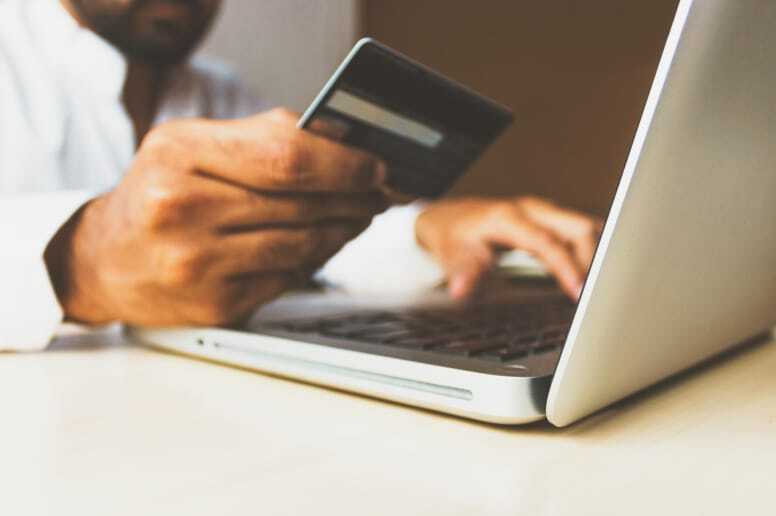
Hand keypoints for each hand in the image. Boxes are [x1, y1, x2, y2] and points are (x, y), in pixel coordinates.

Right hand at [45, 108, 387, 325]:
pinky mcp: (215, 304)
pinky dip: (316, 259)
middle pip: (302, 203)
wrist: (103, 260)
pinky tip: (324, 244)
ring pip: (303, 245)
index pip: (286, 156)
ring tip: (359, 216)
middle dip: (355, 197)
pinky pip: (288, 277)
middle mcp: (182, 208)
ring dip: (343, 230)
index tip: (376, 166)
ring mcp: (197, 263)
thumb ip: (262, 138)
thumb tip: (343, 142)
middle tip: (379, 193)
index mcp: (179, 153)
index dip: (344, 163)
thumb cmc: (157, 193)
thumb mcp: (191, 145)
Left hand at [415, 196, 602, 300]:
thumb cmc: (452, 236)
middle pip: (578, 227)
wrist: (448, 218)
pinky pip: (579, 232)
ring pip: (584, 227)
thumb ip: (462, 272)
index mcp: (509, 217)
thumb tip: (460, 290)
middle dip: (593, 259)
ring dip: (596, 254)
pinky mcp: (548, 219)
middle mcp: (531, 209)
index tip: (579, 291)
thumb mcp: (451, 255)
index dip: (566, 266)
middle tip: (597, 294)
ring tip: (601, 287)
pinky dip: (589, 251)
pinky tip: (592, 274)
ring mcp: (542, 212)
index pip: (547, 242)